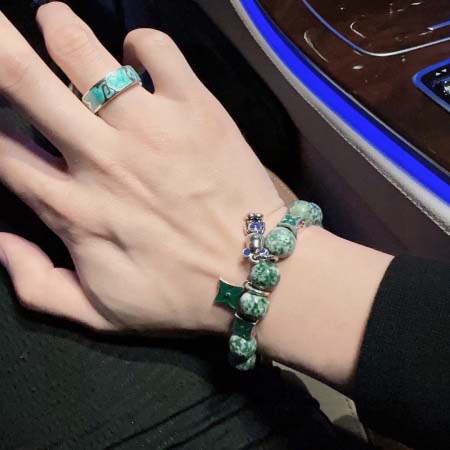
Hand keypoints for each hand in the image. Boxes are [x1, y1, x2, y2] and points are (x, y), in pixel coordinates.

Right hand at [0, 3, 284, 332]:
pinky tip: (138, 57)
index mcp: (73, 208)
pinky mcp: (196, 109)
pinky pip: (157, 50)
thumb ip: (36, 285)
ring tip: (54, 22)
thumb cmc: (180, 296)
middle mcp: (102, 158)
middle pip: (24, 81)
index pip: (1, 147)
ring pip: (84, 52)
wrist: (257, 274)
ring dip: (60, 28)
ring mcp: (151, 128)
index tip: (0, 115)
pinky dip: (141, 44)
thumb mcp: (100, 313)